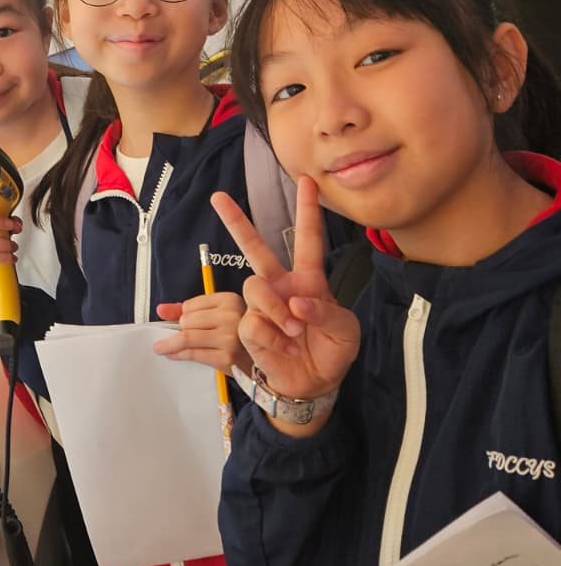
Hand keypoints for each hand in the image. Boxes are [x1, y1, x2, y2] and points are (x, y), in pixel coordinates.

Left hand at [154, 293, 247, 373]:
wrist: (263, 361)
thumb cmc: (239, 336)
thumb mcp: (219, 316)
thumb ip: (189, 310)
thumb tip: (160, 310)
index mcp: (230, 300)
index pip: (190, 305)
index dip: (184, 316)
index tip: (185, 323)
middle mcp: (231, 316)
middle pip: (187, 320)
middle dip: (181, 330)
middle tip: (185, 338)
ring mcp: (230, 337)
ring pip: (187, 337)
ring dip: (170, 344)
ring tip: (162, 348)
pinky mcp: (227, 357)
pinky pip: (193, 354)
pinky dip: (177, 354)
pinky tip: (171, 355)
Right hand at [211, 176, 359, 409]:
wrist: (315, 384)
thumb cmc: (333, 352)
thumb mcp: (345, 331)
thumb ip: (326, 312)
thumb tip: (297, 302)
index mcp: (308, 280)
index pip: (308, 239)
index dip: (308, 210)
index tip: (307, 181)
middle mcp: (281, 287)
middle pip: (256, 248)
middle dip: (237, 222)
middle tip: (219, 197)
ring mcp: (263, 306)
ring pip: (256, 289)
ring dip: (276, 312)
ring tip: (294, 333)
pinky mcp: (250, 328)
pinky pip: (254, 322)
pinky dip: (272, 337)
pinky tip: (284, 347)